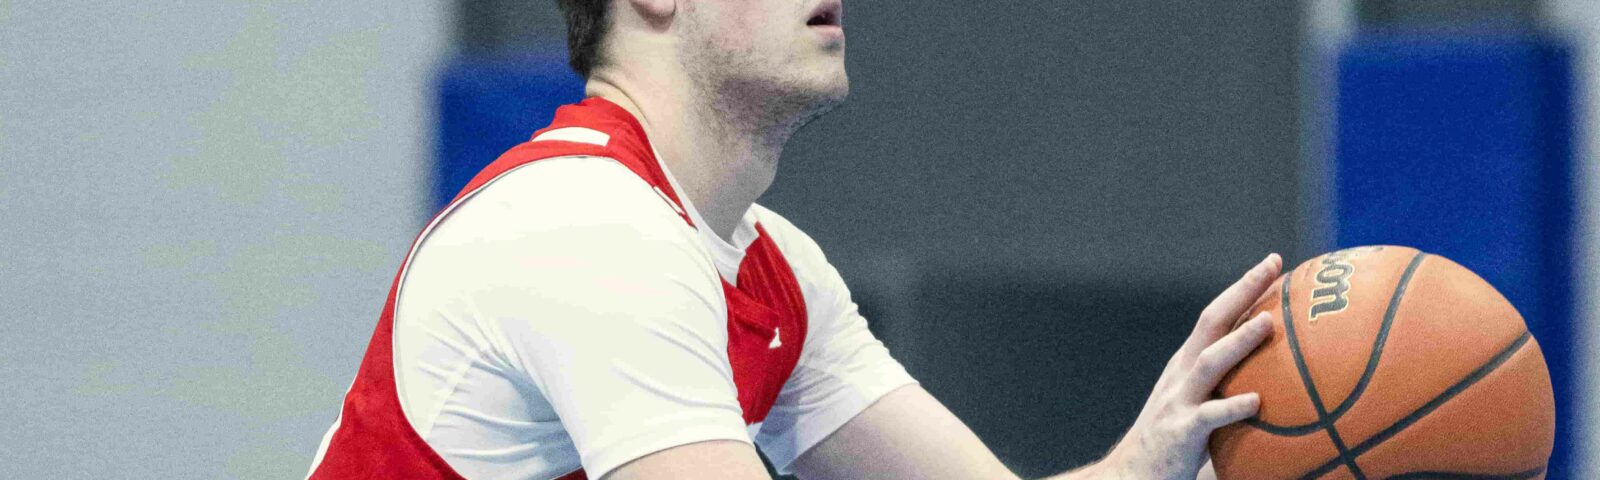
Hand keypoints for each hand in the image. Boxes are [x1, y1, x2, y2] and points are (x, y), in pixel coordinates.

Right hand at [1100, 254, 1281, 479]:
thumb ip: (1233, 388)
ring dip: (1238, 341)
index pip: (1217, 315)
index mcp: (1188, 362)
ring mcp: (1178, 400)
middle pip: (1211, 321)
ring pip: (1209, 363)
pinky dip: (1231, 407)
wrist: (1132, 474)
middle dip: (1242, 291)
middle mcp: (1181, 372)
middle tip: (1273, 267)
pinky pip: (1208, 417)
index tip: (1274, 262)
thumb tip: (1287, 383)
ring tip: (1266, 323)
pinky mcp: (1179, 432)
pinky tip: (1256, 402)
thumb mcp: (1202, 406)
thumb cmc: (1177, 443)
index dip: (1244, 287)